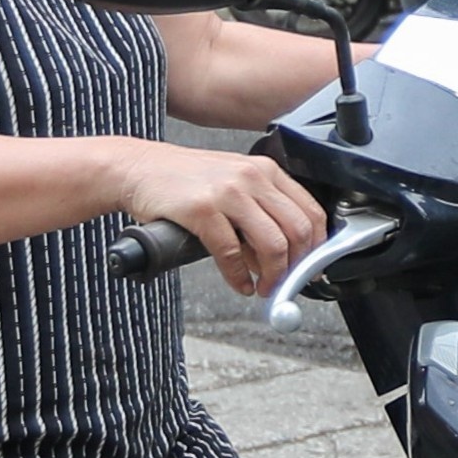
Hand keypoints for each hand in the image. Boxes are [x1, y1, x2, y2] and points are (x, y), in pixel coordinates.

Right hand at [116, 142, 326, 296]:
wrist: (140, 168)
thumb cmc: (186, 180)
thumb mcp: (233, 187)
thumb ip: (260, 215)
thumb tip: (282, 258)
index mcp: (266, 171)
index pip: (311, 211)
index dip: (317, 247)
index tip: (312, 269)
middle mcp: (253, 177)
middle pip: (297, 230)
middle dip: (297, 267)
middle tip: (286, 285)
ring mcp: (228, 192)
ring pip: (272, 243)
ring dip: (273, 276)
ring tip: (263, 289)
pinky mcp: (202, 209)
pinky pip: (232, 252)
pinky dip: (239, 276)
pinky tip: (239, 284)